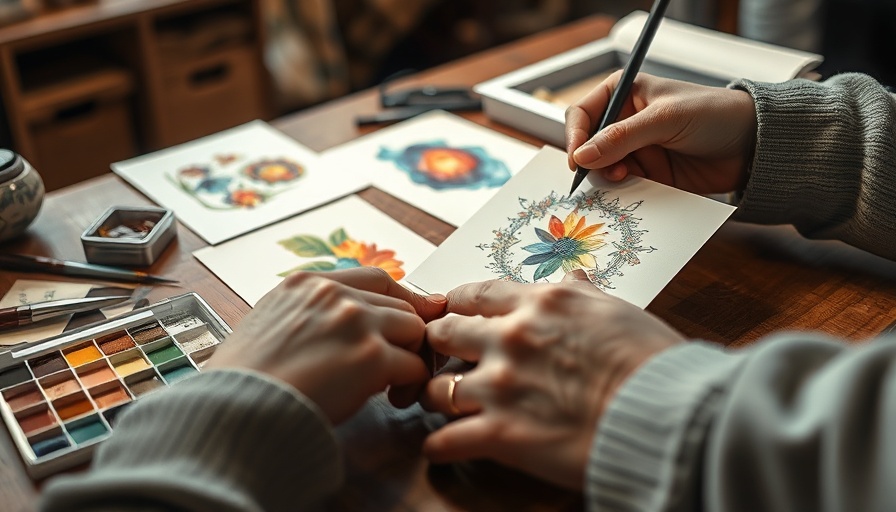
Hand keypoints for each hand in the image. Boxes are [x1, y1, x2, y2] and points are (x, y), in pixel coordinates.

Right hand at [207, 267, 446, 423]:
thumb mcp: (268, 323)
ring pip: (414, 330)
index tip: (415, 312)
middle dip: (406, 336)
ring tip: (399, 384)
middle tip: (401, 364)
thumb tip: (339, 329)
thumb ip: (308, 315)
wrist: (234, 408)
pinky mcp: (372, 358)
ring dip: (412, 357)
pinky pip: (414, 365)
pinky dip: (412, 383)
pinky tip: (395, 397)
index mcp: (306, 284)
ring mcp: (356, 323)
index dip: (402, 297)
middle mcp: (334, 295)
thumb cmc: (243, 379)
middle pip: (400, 305)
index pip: (375, 278)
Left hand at [420, 270, 683, 488]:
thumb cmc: (652, 362)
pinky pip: (446, 441)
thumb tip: (573, 276)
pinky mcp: (500, 434)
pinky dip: (440, 447)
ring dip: (436, 397)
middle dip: (439, 345)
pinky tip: (441, 447)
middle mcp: (510, 338)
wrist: (666, 414)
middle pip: (445, 333)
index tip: (450, 310)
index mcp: (539, 304)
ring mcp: (500, 386)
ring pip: (436, 389)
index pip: (477, 293)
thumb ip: (583, 293)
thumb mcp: (617, 309)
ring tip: (441, 405)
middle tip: (439, 357)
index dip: (457, 302)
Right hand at [565, 72, 756, 194]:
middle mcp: (624, 122)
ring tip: (627, 177)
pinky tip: (638, 189)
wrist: (753, 144)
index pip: (582, 114)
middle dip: (592, 161)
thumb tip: (583, 156)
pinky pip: (625, 187)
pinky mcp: (649, 174)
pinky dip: (625, 191)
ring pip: (603, 170)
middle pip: (588, 146)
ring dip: (609, 177)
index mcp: (623, 95)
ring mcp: (636, 150)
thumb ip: (622, 138)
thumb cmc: (714, 114)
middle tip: (608, 171)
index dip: (575, 136)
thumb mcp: (665, 119)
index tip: (578, 159)